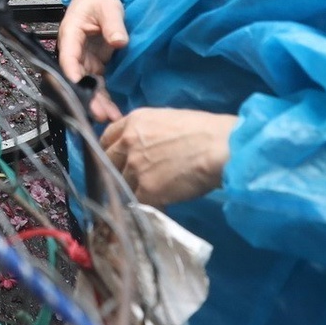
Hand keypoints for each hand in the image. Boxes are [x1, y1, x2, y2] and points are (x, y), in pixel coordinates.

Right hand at [58, 0, 128, 121]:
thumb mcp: (108, 7)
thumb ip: (113, 24)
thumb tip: (119, 42)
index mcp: (71, 35)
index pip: (68, 58)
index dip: (72, 75)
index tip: (80, 91)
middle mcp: (74, 51)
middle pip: (78, 78)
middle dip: (87, 97)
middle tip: (99, 115)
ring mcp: (85, 60)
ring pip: (88, 85)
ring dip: (97, 102)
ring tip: (110, 119)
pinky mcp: (96, 64)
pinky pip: (98, 84)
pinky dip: (105, 98)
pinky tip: (113, 112)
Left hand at [102, 108, 238, 206]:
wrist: (218, 147)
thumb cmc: (202, 130)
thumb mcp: (166, 120)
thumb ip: (146, 133)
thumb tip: (142, 147)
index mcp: (133, 122)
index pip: (106, 137)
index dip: (108, 150)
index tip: (113, 159)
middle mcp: (128, 143)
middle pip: (108, 161)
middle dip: (115, 170)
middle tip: (128, 179)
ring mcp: (135, 168)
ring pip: (122, 183)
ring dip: (133, 189)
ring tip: (150, 193)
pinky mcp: (146, 190)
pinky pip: (138, 201)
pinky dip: (146, 204)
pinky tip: (160, 204)